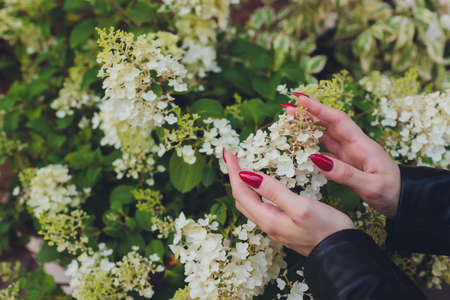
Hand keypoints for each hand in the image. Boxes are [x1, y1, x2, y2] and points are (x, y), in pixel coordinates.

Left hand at [224, 150, 354, 255]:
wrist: (343, 254)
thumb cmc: (327, 230)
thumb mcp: (300, 207)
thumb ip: (274, 191)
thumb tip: (247, 176)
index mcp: (268, 219)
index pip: (241, 192)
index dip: (233, 171)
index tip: (229, 152)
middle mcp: (267, 225)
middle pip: (242, 198)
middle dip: (235, 176)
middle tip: (234, 157)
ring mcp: (275, 227)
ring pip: (250, 204)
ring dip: (244, 185)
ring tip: (243, 168)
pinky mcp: (284, 227)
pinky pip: (261, 207)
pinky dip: (255, 192)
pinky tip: (262, 186)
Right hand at [285, 93, 400, 217]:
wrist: (405, 201)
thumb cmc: (392, 193)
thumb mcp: (371, 186)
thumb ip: (345, 174)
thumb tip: (317, 158)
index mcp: (362, 145)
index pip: (338, 120)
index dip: (319, 109)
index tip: (301, 100)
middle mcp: (355, 145)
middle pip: (329, 123)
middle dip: (309, 114)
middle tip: (287, 109)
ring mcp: (351, 153)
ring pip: (326, 135)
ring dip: (309, 127)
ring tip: (290, 122)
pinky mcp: (348, 163)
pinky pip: (327, 149)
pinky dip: (313, 144)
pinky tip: (302, 145)